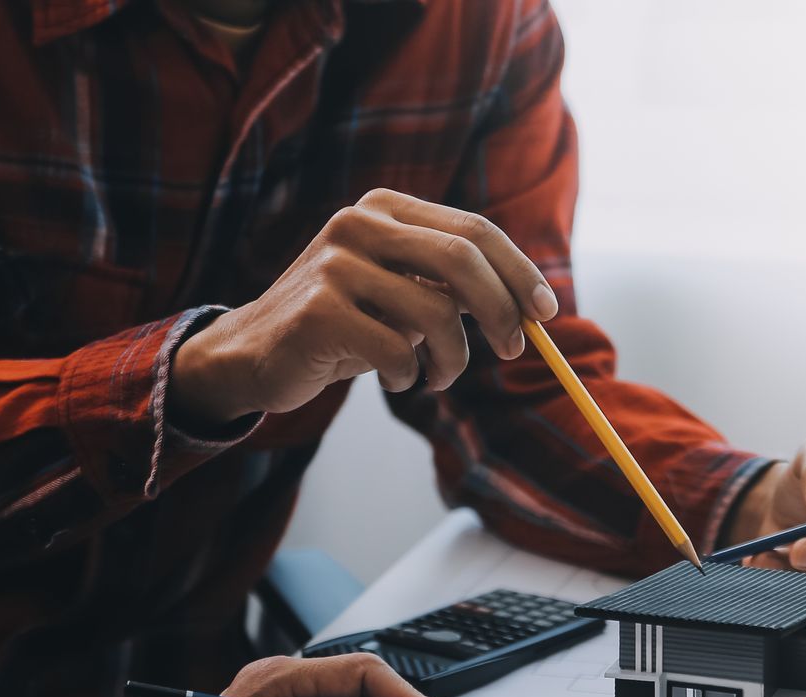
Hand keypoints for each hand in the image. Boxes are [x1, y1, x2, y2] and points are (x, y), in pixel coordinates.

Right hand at [171, 189, 557, 421]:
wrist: (258, 353)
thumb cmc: (349, 323)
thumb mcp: (404, 291)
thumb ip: (455, 286)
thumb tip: (533, 307)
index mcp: (386, 208)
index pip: (475, 231)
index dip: (519, 272)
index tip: (546, 312)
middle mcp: (358, 223)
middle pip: (463, 260)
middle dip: (502, 311)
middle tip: (515, 349)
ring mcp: (334, 263)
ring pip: (436, 314)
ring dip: (453, 359)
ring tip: (439, 376)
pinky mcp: (319, 310)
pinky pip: (398, 351)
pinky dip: (408, 376)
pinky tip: (392, 379)